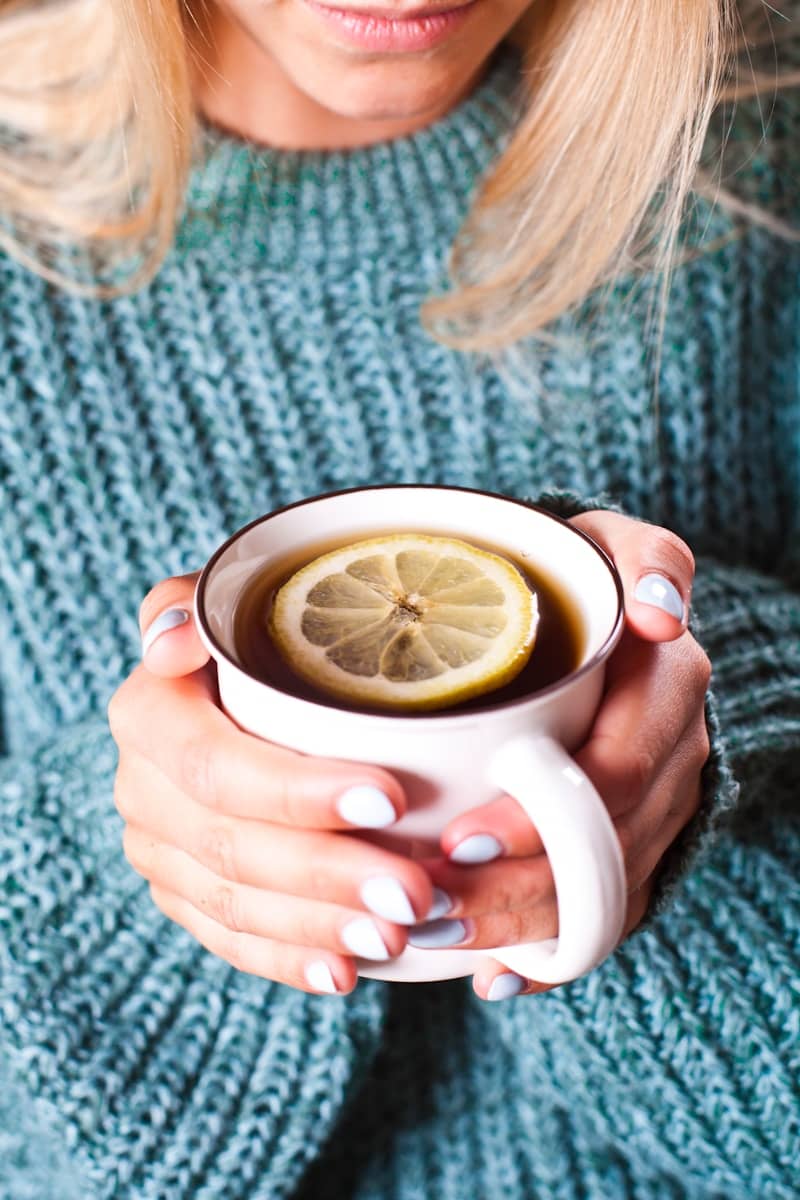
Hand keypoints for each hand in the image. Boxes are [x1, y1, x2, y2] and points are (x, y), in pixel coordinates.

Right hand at [108, 574, 436, 995]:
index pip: (215, 763)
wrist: (263, 689)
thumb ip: (196, 603)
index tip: (391, 797)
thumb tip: (170, 641)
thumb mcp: (235, 599)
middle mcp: (143, 785)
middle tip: (415, 890)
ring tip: (398, 931)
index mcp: (151, 711)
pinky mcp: (184, 893)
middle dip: (327, 874)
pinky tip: (346, 971)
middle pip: (231, 844)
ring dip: (319, 925)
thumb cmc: (266, 637)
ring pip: (234, 902)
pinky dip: (290, 958)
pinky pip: (231, 940)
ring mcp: (160, 849)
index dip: (296, 790)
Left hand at [426, 511, 711, 1001]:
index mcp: (667, 690)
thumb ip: (649, 563)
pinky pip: (608, 914)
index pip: (611, 774)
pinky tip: (497, 977)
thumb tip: (657, 617)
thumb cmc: (593, 580)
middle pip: (601, 851)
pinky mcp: (641, 844)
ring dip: (520, 928)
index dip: (539, 816)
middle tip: (426, 906)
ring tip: (436, 939)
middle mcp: (673, 760)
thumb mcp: (621, 546)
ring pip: (602, 895)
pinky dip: (554, 952)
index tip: (458, 840)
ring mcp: (660, 810)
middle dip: (515, 889)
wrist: (621, 624)